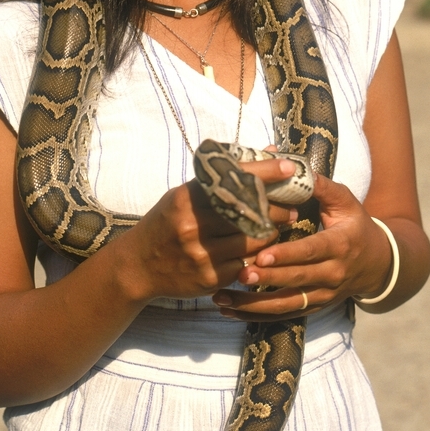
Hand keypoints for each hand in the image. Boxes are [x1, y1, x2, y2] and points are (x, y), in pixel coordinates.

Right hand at [125, 157, 299, 301]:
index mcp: (187, 198)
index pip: (233, 180)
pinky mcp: (209, 278)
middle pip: (250, 213)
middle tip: (291, 209)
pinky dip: (256, 256)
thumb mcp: (184, 196)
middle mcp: (193, 225)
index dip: (265, 172)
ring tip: (276, 229)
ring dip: (270, 234)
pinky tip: (258, 251)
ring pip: (253, 241)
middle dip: (277, 210)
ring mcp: (201, 253)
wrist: (137, 266)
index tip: (289, 167)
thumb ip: (220, 179)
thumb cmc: (166, 223)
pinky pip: (246, 264)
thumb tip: (265, 152)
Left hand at [211, 173, 392, 320]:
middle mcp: (333, 274)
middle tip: (238, 274)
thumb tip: (295, 166)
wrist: (377, 264)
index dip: (287, 255)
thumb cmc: (355, 226)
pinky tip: (230, 312)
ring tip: (224, 299)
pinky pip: (283, 315)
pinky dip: (256, 316)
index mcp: (339, 245)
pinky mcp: (313, 307)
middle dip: (267, 279)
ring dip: (254, 304)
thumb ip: (322, 186)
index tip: (262, 255)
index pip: (311, 251)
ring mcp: (323, 294)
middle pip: (297, 279)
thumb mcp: (346, 202)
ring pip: (287, 304)